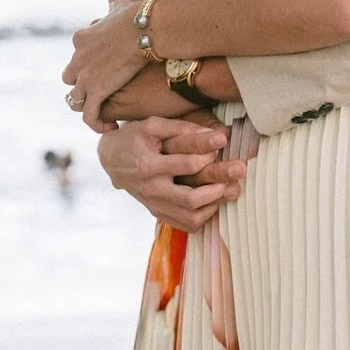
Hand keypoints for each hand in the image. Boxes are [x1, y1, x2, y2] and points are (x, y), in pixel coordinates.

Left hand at [66, 3, 145, 121]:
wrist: (145, 28)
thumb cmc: (139, 17)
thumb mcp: (119, 8)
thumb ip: (112, 12)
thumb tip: (115, 9)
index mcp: (82, 39)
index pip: (78, 57)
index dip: (89, 66)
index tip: (104, 72)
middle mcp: (78, 58)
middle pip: (71, 78)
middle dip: (82, 86)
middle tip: (101, 93)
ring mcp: (85, 77)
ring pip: (75, 99)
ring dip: (88, 107)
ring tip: (104, 115)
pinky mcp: (96, 90)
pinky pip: (89, 114)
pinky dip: (96, 123)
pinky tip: (111, 127)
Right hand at [97, 112, 245, 228]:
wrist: (111, 160)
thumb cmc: (134, 138)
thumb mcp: (152, 125)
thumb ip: (181, 128)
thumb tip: (213, 133)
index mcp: (148, 166)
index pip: (185, 165)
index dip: (207, 153)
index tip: (223, 141)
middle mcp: (151, 190)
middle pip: (190, 198)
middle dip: (218, 187)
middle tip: (238, 172)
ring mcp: (154, 205)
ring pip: (190, 217)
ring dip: (215, 205)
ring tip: (231, 188)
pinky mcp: (158, 213)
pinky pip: (186, 224)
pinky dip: (205, 217)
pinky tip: (215, 201)